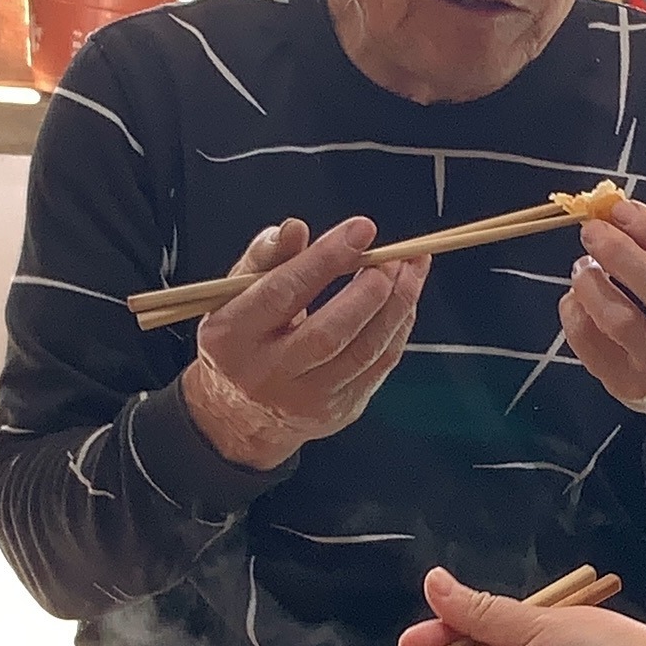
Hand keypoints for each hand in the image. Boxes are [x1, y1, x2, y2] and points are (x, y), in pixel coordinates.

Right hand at [183, 217, 429, 469]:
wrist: (240, 415)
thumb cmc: (241, 342)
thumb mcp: (234, 295)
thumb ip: (265, 257)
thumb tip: (294, 229)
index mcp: (233, 337)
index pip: (282, 292)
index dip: (325, 259)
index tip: (361, 229)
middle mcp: (268, 374)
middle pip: (328, 332)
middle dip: (370, 289)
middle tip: (393, 256)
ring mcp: (306, 400)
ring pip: (363, 352)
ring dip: (397, 305)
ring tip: (412, 267)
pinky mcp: (338, 411)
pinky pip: (379, 367)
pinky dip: (398, 327)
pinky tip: (405, 297)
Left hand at [560, 200, 645, 435]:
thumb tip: (633, 211)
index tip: (622, 209)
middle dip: (622, 252)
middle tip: (592, 230)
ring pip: (623, 321)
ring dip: (593, 284)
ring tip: (583, 264)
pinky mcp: (631, 389)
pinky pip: (592, 348)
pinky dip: (576, 314)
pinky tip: (577, 297)